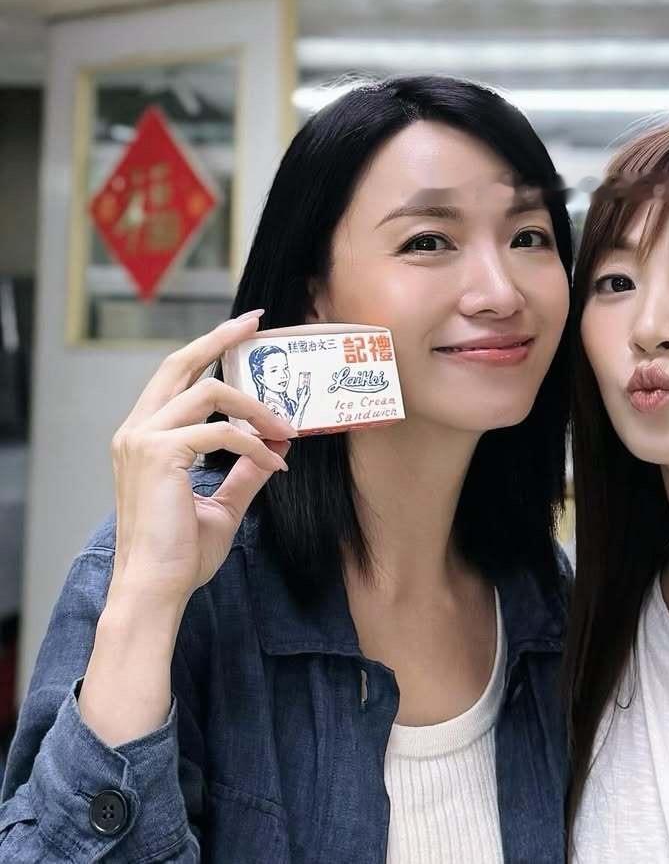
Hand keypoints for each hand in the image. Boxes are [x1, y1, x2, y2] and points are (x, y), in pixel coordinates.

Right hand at [108, 311, 297, 611]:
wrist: (156, 590)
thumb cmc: (179, 554)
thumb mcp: (220, 504)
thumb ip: (243, 470)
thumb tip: (273, 443)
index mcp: (142, 437)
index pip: (175, 377)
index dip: (208, 349)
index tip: (241, 330)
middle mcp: (136, 431)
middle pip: (179, 363)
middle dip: (220, 338)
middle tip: (256, 324)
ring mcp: (143, 440)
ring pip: (209, 393)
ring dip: (256, 407)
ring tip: (287, 429)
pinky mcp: (160, 455)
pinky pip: (222, 433)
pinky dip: (256, 443)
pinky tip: (276, 464)